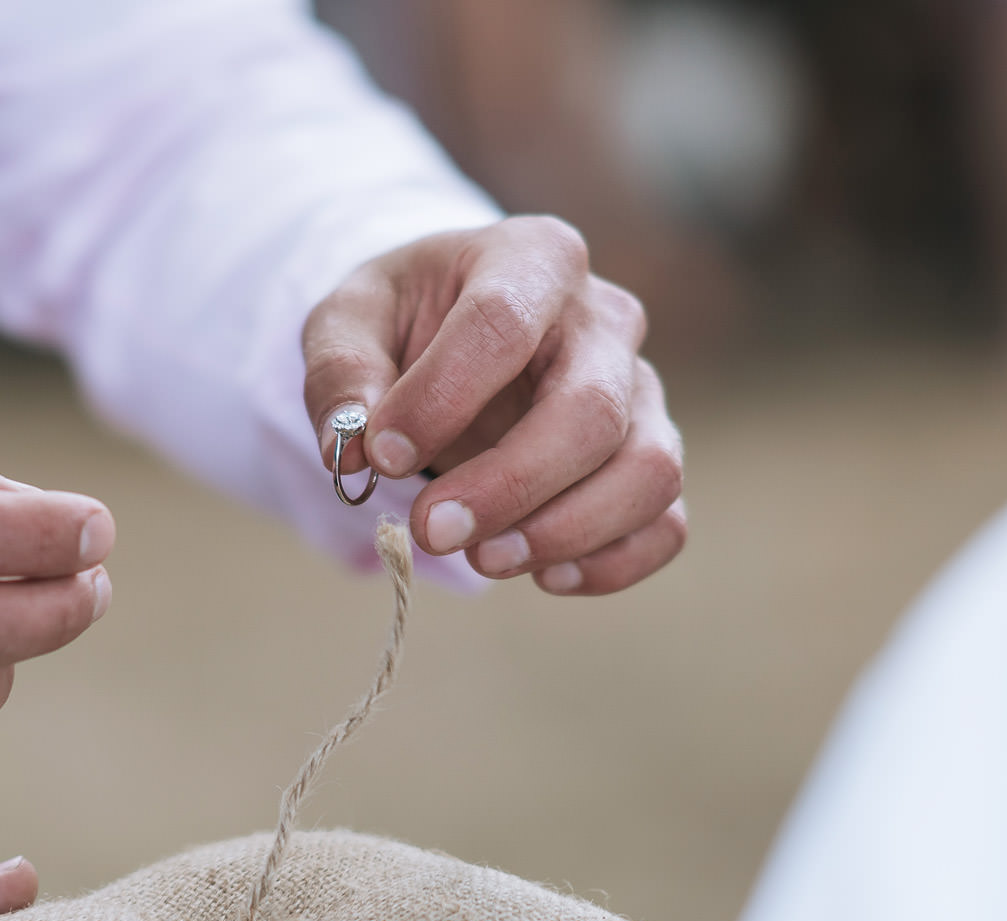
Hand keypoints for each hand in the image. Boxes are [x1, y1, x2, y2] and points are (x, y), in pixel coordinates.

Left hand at [303, 217, 684, 595]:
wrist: (454, 344)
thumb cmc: (404, 325)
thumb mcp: (348, 322)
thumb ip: (340, 375)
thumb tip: (351, 451)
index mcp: (532, 258)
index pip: (502, 324)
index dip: (441, 398)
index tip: (382, 455)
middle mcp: (604, 320)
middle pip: (591, 410)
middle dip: (509, 485)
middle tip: (431, 529)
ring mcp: (640, 392)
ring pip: (648, 470)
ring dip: (566, 531)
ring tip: (485, 559)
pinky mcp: (649, 459)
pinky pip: (665, 523)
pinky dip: (614, 563)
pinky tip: (545, 576)